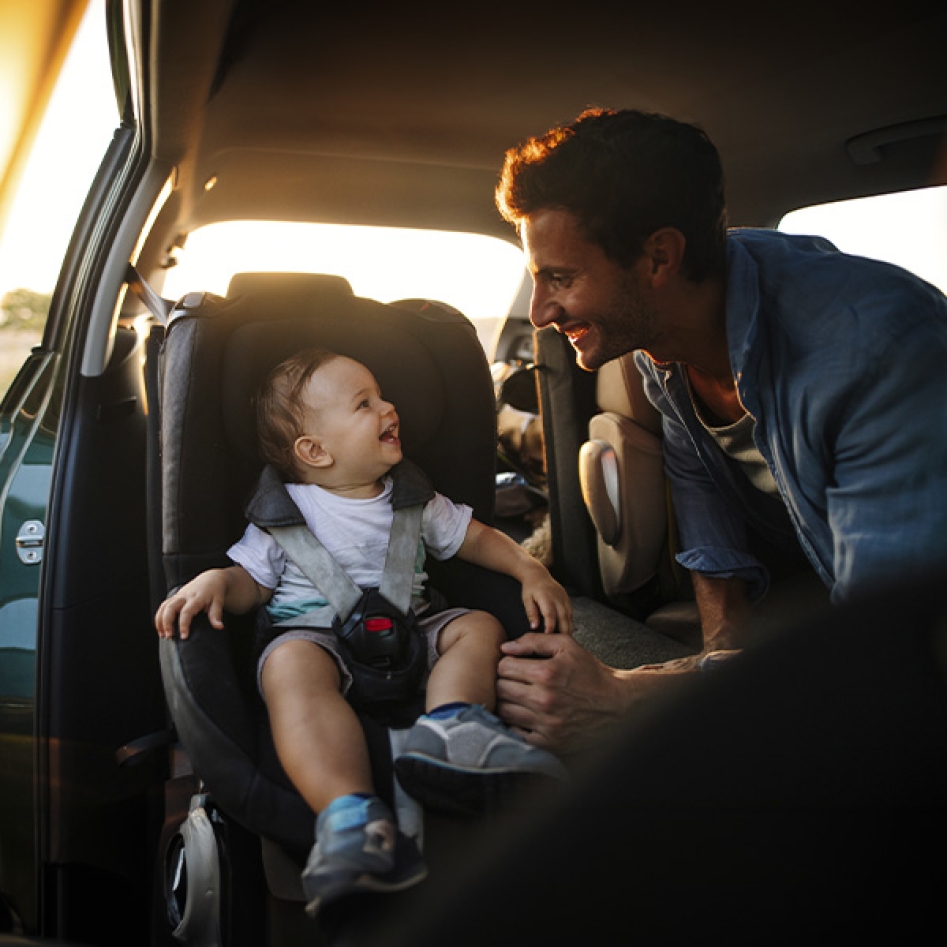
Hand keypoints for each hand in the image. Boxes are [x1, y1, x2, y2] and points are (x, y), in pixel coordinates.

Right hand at [154, 570, 228, 639]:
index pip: (186, 612)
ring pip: (164, 607)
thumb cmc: (215, 592)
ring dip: (160, 621)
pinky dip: (159, 617)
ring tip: (163, 635)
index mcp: (196, 598)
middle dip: (167, 623)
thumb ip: (216, 614)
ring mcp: (178, 596)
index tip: (183, 637)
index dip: (183, 625)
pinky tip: (161, 629)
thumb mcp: (218, 601)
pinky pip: (163, 606)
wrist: (210, 579)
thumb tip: (219, 626)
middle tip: (169, 636)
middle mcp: (184, 596)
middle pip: (170, 608)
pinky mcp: (174, 597)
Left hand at [497, 635, 702, 751]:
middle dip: (503, 681)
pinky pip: (515, 733)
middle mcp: (544, 699)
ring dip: (505, 702)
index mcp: (546, 673)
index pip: (504, 666)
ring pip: (503, 711)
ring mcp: (545, 723)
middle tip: (514, 681)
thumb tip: (506, 647)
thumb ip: (535, 641)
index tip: (514, 665)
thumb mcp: (567, 646)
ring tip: (517, 697)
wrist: (616, 705)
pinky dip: (514, 723)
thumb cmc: (590, 673)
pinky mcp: (548, 742)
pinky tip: (524, 714)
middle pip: (500, 688)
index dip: (506, 663)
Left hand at [520, 564, 573, 634]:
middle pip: (563, 617)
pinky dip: (570, 622)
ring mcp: (564, 598)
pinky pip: (571, 613)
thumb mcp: (526, 600)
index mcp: (546, 597)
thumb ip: (531, 613)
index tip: (549, 636)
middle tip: (561, 644)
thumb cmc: (530, 588)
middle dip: (563, 631)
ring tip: (566, 640)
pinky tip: (568, 631)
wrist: (538, 574)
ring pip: (569, 616)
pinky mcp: (567, 599)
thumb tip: (534, 627)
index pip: (550, 614)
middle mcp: (558, 598)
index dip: (550, 626)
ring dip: (569, 628)